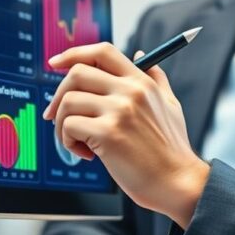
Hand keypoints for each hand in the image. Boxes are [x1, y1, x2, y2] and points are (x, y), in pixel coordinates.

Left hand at [43, 42, 208, 228]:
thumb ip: (155, 77)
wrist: (179, 182)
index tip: (55, 63)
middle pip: (77, 73)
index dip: (73, 53)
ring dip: (63, 124)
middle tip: (55, 115)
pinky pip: (69, 126)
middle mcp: (130, 91)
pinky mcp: (108, 133)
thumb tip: (138, 53)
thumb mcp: (170, 104)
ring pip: (68, 101)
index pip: (102, 51)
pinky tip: (87, 154)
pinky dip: (68, 142)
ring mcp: (119, 111)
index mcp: (142, 81)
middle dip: (58, 94)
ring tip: (78, 142)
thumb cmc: (172, 150)